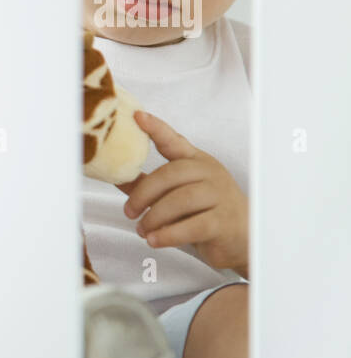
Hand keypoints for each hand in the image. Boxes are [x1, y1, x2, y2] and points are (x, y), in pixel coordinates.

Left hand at [115, 110, 248, 276]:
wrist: (241, 237)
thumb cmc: (204, 212)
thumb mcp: (176, 193)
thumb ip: (147, 184)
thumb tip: (116, 175)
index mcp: (196, 162)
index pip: (174, 141)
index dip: (156, 129)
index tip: (137, 117)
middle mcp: (209, 173)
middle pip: (169, 174)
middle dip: (143, 194)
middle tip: (129, 212)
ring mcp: (219, 196)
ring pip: (180, 201)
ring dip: (154, 217)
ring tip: (142, 230)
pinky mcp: (222, 222)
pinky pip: (192, 226)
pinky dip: (168, 235)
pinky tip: (154, 240)